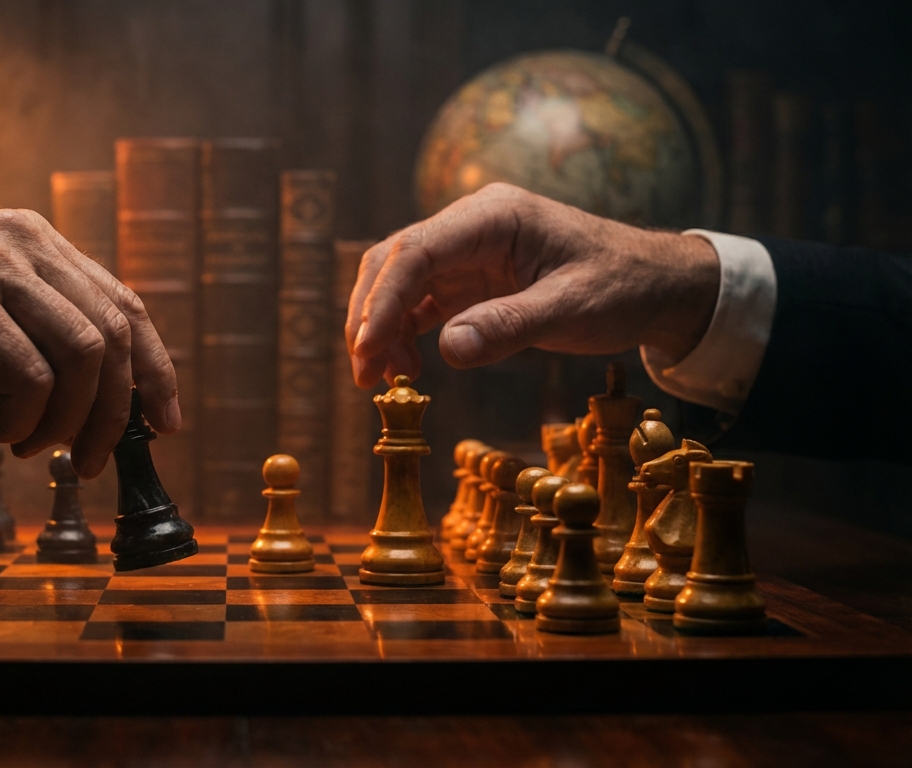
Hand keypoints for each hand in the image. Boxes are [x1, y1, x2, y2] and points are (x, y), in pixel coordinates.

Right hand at [0, 210, 179, 477]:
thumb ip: (38, 350)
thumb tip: (101, 409)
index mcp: (34, 242)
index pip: (124, 306)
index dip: (155, 370)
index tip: (164, 423)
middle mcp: (22, 242)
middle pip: (115, 333)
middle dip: (115, 411)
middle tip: (90, 459)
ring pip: (84, 355)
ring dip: (66, 421)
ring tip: (27, 446)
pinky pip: (30, 375)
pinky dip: (22, 418)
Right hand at [347, 183, 720, 386]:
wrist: (656, 285)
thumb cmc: (622, 287)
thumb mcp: (573, 308)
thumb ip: (510, 326)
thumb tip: (447, 350)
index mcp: (494, 216)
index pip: (415, 251)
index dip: (383, 302)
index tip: (368, 350)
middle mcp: (471, 225)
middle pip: (393, 262)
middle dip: (370, 317)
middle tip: (366, 375)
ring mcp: (467, 251)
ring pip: (398, 282)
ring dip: (381, 328)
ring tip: (383, 379)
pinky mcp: (470, 279)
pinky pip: (419, 301)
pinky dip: (403, 333)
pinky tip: (408, 367)